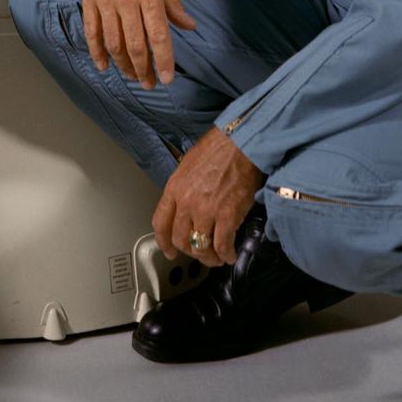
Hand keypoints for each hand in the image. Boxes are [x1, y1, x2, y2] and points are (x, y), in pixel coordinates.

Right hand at [77, 0, 195, 88]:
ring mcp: (105, 1)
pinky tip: (104, 66)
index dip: (163, 60)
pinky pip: (92, 31)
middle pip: (135, 44)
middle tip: (148, 83)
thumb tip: (189, 26)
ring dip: (123, 64)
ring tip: (132, 76)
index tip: (166, 79)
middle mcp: (127, 0)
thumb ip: (174, 3)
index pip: (158, 35)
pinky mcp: (88, 0)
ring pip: (113, 42)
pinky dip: (97, 51)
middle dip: (143, 69)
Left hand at [152, 128, 264, 266]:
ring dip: (209, 257)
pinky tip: (230, 254)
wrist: (240, 143)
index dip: (163, 242)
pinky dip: (226, 254)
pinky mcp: (227, 216)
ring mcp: (206, 211)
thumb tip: (185, 207)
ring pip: (200, 247)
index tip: (168, 251)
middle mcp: (187, 202)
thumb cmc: (218, 149)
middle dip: (190, 251)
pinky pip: (222, 245)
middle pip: (180, 240)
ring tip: (216, 257)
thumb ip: (183, 189)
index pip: (160, 223)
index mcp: (175, 188)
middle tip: (198, 253)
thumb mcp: (188, 166)